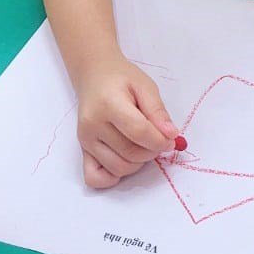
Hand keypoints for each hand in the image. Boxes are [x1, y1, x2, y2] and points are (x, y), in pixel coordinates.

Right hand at [76, 58, 179, 187]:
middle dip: (152, 151)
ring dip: (138, 162)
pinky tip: (125, 161)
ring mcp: (85, 140)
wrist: (94, 76)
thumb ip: (158, 111)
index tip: (171, 138)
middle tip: (157, 138)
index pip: (139, 132)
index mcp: (109, 104)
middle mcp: (93, 125)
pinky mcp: (83, 150)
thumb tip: (171, 135)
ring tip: (142, 144)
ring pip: (119, 167)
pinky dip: (113, 177)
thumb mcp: (145, 86)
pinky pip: (94, 178)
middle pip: (131, 153)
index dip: (160, 140)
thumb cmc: (121, 79)